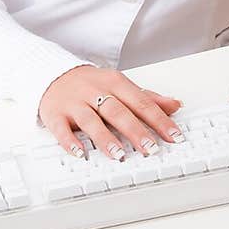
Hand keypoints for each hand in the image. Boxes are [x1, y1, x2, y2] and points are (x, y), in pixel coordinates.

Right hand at [38, 65, 183, 159]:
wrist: (53, 74)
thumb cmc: (90, 84)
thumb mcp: (120, 85)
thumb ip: (147, 97)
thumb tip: (175, 105)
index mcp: (115, 83)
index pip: (141, 102)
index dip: (159, 120)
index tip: (173, 136)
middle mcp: (95, 92)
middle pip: (118, 111)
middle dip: (136, 131)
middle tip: (150, 148)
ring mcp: (74, 103)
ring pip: (91, 120)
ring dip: (105, 138)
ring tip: (118, 154)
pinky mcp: (55, 114)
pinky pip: (61, 129)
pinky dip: (69, 141)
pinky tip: (79, 153)